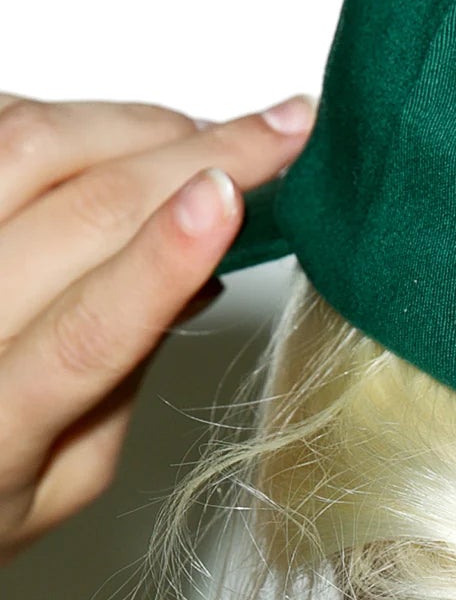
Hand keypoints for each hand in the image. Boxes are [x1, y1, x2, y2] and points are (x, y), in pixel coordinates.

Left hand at [0, 92, 314, 563]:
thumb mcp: (59, 481)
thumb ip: (122, 382)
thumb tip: (195, 275)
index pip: (89, 329)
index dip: (164, 256)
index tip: (235, 195)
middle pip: (74, 210)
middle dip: (194, 154)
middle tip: (284, 127)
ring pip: (28, 141)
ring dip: (138, 124)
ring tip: (213, 133)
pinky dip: (65, 118)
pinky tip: (115, 137)